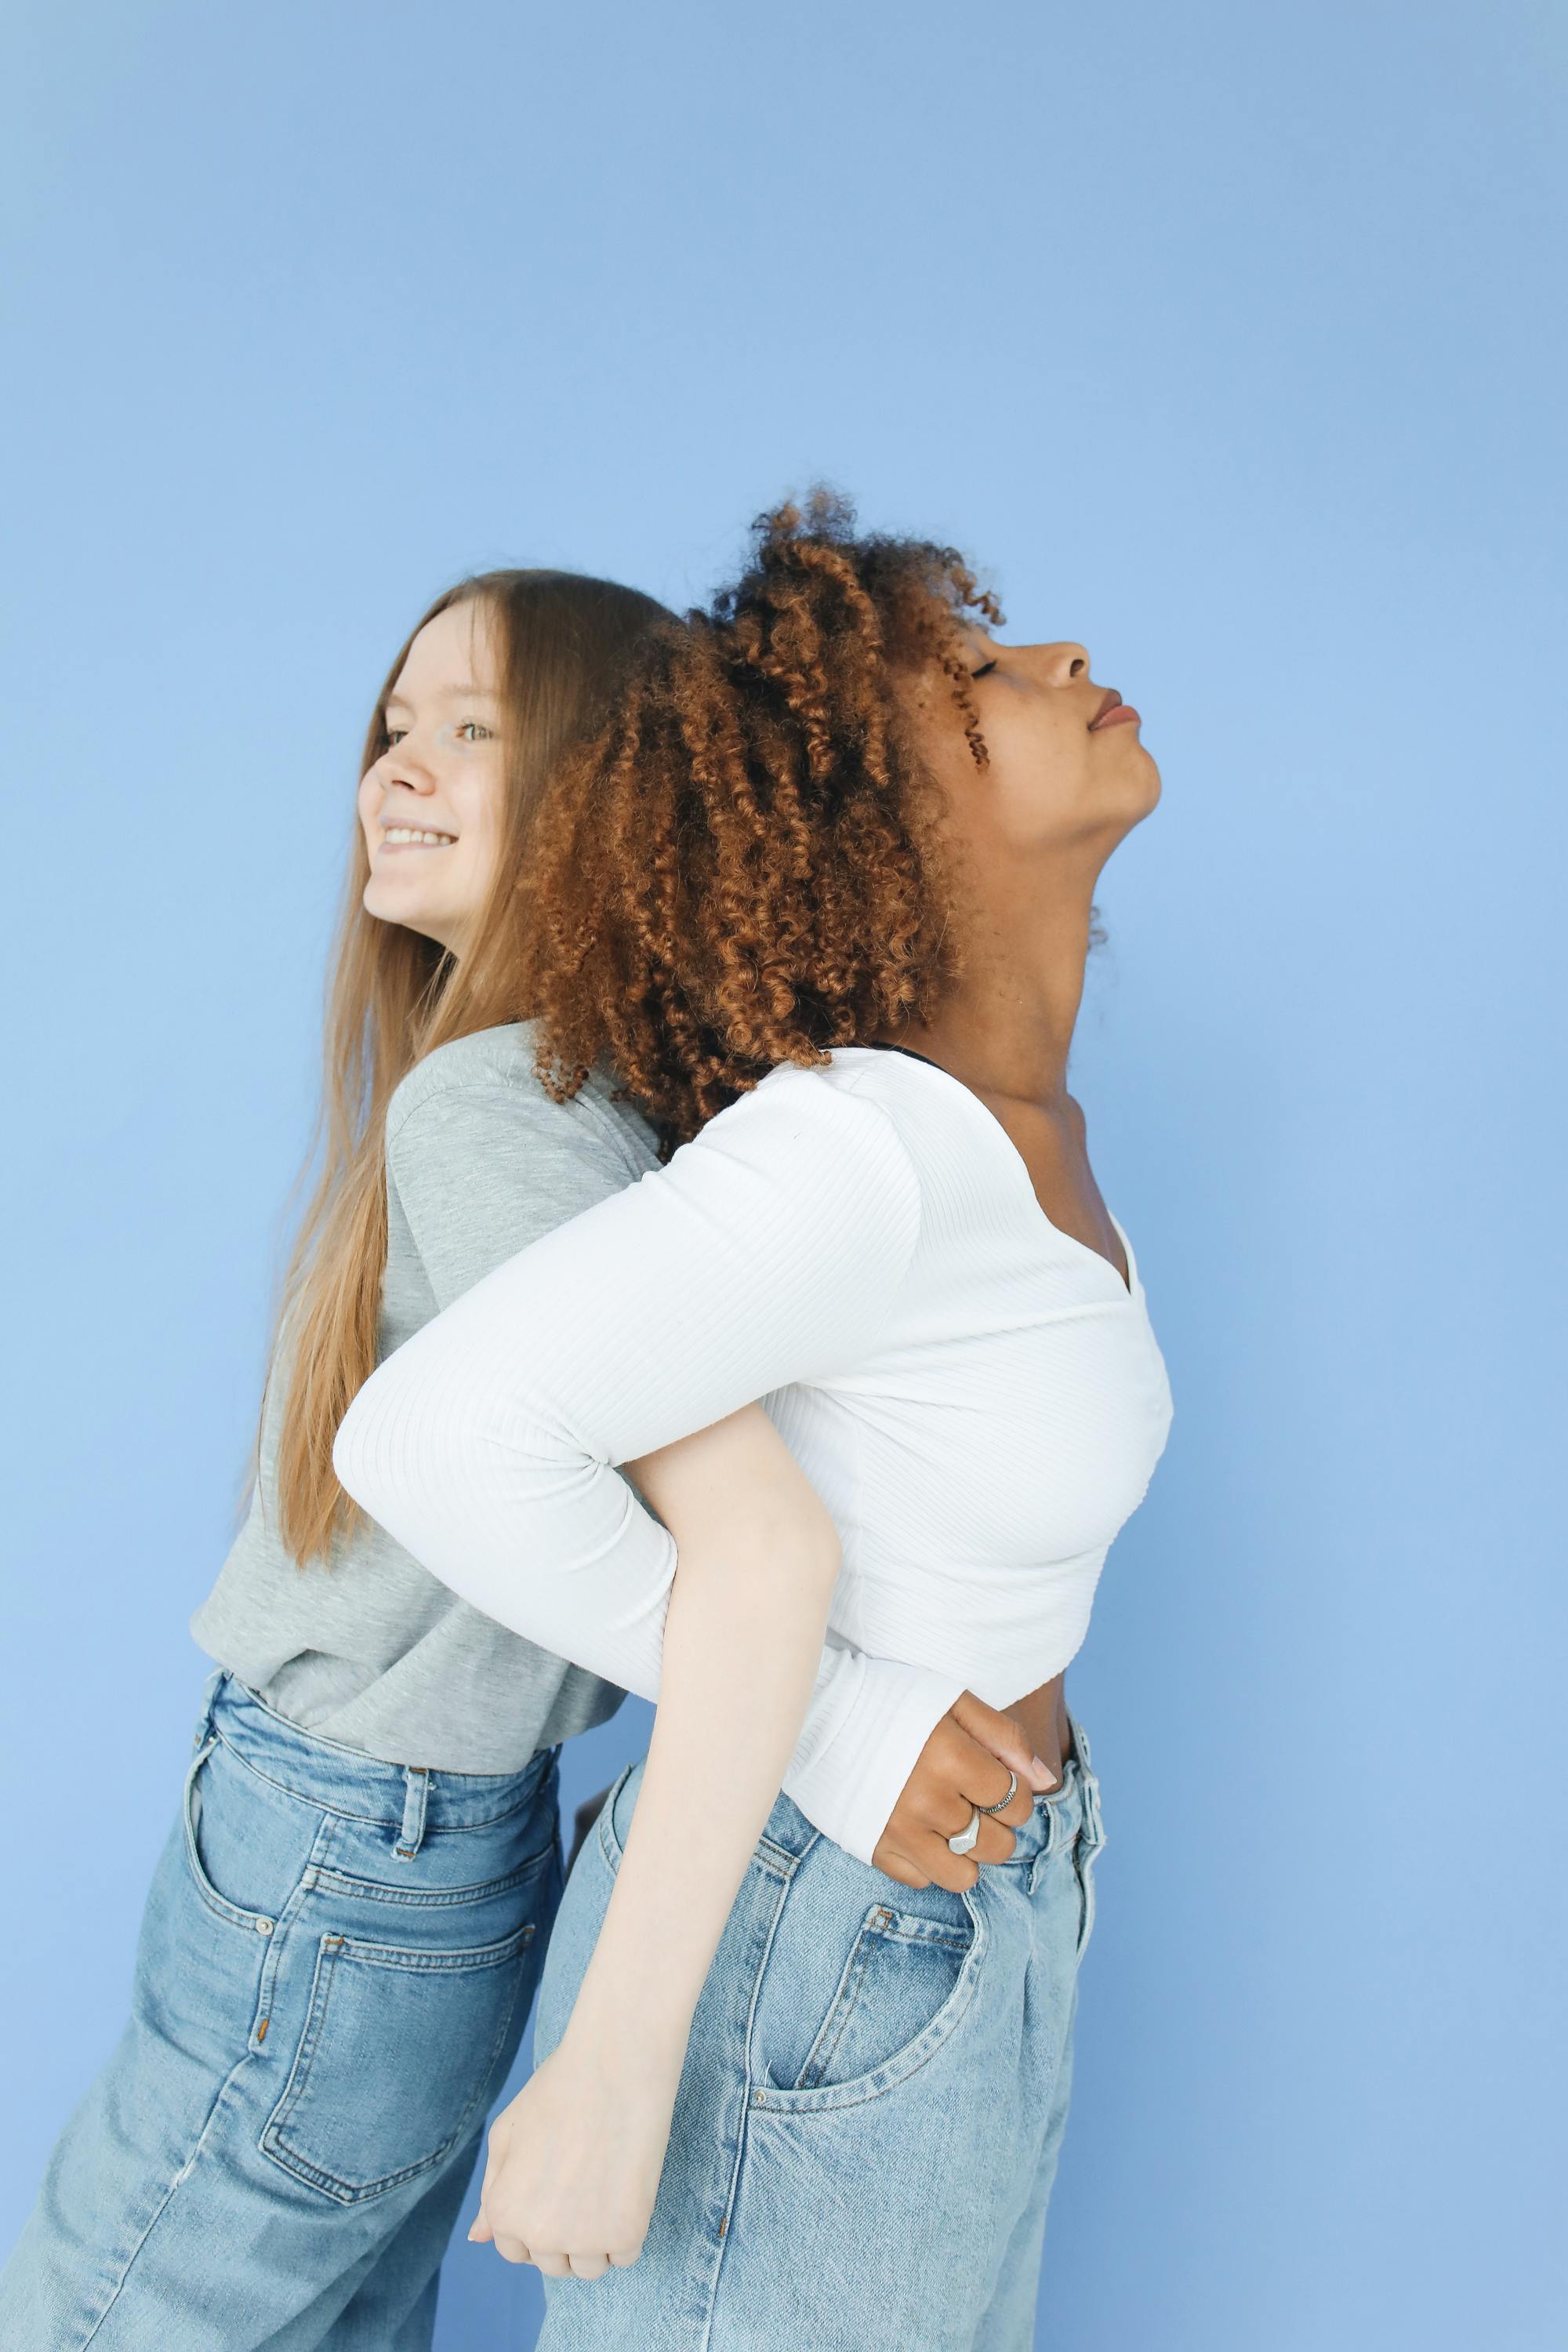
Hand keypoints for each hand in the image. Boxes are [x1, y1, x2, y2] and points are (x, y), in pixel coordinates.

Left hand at [468, 2023, 681, 2278]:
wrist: (614, 2063)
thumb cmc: (558, 2089)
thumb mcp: (507, 2133)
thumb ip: (492, 2189)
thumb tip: (477, 2237)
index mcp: (504, 2213)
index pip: (516, 2250)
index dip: (537, 2218)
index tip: (557, 2185)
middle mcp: (539, 2235)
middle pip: (554, 2264)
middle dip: (566, 2232)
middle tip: (583, 2178)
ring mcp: (584, 2238)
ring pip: (589, 2267)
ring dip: (598, 2238)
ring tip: (605, 2182)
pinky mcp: (626, 2232)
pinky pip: (626, 2256)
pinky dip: (629, 2230)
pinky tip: (627, 2185)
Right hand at [872, 1692, 1053, 1889]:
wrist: (819, 1709)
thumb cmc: (892, 1698)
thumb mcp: (953, 1700)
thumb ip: (1004, 1738)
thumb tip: (1046, 1781)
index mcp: (951, 1759)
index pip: (1018, 1805)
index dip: (1016, 1793)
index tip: (996, 1778)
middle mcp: (927, 1802)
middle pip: (997, 1845)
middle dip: (996, 1823)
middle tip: (974, 1798)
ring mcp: (898, 1832)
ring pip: (964, 1876)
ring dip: (967, 1851)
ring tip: (952, 1820)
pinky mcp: (873, 1849)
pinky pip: (922, 1880)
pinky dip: (927, 1860)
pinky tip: (918, 1827)